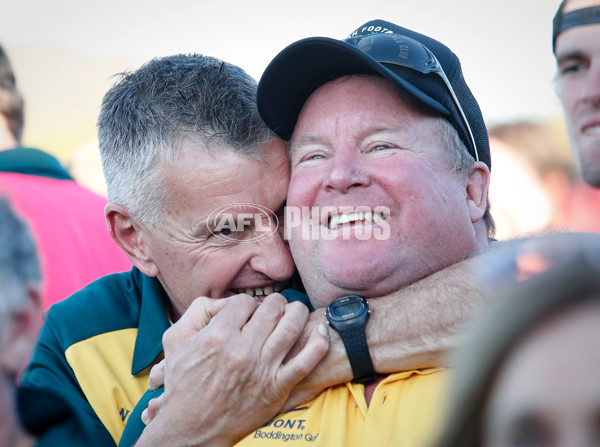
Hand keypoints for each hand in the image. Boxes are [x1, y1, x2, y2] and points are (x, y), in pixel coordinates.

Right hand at [138, 294, 328, 446]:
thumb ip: (197, 315)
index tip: (249, 309)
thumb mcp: (176, 344)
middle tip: (275, 306)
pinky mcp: (276, 389)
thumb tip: (224, 300)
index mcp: (216, 336)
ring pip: (291, 327)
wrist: (190, 429)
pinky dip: (318, 343)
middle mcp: (241, 351)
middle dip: (275, 302)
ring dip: (297, 312)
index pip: (244, 302)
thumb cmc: (182, 385)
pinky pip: (306, 362)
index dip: (247, 302)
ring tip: (295, 311)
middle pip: (271, 309)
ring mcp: (261, 370)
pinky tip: (320, 331)